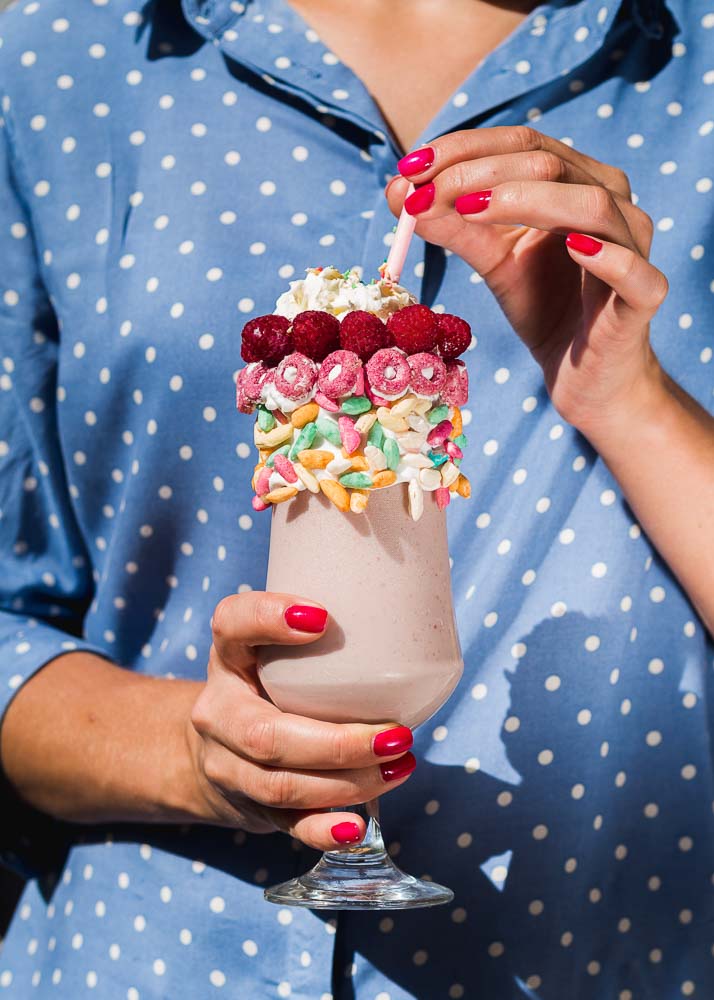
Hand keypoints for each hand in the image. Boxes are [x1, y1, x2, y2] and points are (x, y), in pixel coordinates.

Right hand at [186, 592, 414, 850]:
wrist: (213, 746)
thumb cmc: (266, 681)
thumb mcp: (275, 647)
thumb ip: (321, 638)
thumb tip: (411, 630)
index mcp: (228, 657)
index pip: (232, 625)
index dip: (268, 619)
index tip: (321, 618)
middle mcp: (219, 712)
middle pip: (267, 735)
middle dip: (338, 743)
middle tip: (397, 735)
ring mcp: (230, 765)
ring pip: (282, 785)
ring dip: (348, 783)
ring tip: (400, 765)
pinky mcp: (252, 806)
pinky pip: (288, 824)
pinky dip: (324, 829)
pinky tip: (359, 827)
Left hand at [387, 127, 669, 436]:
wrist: (584, 376)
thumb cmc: (544, 309)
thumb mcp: (491, 261)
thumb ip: (453, 226)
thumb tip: (398, 192)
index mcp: (574, 181)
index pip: (521, 143)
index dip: (463, 149)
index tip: (408, 168)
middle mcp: (609, 200)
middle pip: (548, 163)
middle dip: (478, 173)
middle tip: (424, 192)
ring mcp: (633, 245)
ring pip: (589, 203)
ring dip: (525, 201)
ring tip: (469, 209)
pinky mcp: (644, 295)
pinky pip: (631, 269)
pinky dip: (604, 255)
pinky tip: (571, 249)